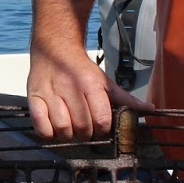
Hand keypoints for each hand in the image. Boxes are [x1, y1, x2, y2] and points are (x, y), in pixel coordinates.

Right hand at [27, 42, 150, 141]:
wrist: (53, 48)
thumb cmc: (81, 69)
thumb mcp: (104, 80)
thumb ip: (125, 98)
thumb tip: (149, 110)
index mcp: (91, 84)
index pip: (101, 120)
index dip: (103, 129)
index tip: (100, 126)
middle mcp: (70, 88)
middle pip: (82, 128)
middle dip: (87, 133)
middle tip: (85, 127)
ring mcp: (50, 94)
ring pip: (63, 130)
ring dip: (69, 134)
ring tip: (70, 127)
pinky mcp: (34, 98)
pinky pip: (42, 128)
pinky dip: (49, 133)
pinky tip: (54, 126)